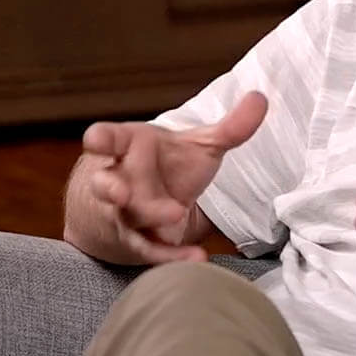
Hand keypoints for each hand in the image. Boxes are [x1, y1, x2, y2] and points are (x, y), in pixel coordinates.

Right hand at [66, 92, 267, 264]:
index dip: (100, 139)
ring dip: (149, 216)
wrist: (135, 203)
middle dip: (111, 187)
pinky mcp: (136, 241)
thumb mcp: (196, 145)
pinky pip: (151, 250)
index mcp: (127, 148)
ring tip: (175, 214)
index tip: (94, 139)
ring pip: (126, 218)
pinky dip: (173, 256)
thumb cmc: (164, 165)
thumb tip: (261, 98)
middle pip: (107, 185)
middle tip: (122, 191)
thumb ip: (228, 127)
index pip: (108, 139)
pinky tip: (197, 257)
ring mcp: (123, 214)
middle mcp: (118, 180)